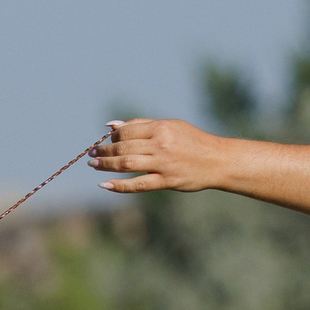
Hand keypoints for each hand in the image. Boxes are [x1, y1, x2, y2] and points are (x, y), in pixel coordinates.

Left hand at [91, 118, 234, 193]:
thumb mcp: (171, 126)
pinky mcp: (167, 181)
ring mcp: (163, 164)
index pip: (127, 131)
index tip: (104, 141)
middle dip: (104, 151)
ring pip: (127, 164)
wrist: (218, 160)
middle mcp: (160, 144)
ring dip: (106, 165)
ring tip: (94, 165)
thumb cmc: (193, 141)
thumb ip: (142, 124)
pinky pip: (138, 184)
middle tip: (91, 154)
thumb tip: (112, 125)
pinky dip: (119, 185)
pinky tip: (105, 185)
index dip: (112, 137)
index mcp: (161, 128)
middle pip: (123, 148)